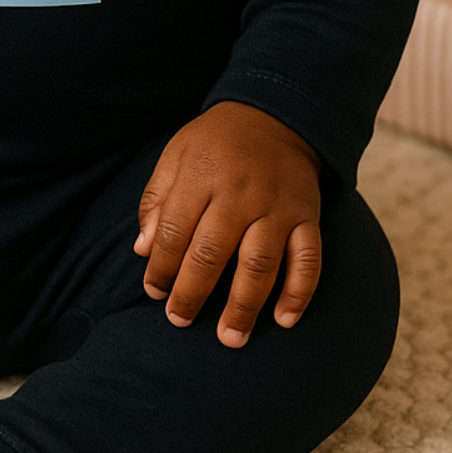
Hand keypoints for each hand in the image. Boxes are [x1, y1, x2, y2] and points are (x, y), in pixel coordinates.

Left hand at [133, 101, 321, 346]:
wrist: (275, 114)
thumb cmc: (216, 142)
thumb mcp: (176, 155)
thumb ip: (157, 201)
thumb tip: (143, 250)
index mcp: (201, 177)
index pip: (175, 232)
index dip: (161, 268)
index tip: (154, 293)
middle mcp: (239, 194)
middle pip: (212, 252)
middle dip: (193, 293)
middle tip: (180, 322)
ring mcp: (276, 206)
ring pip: (260, 263)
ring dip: (244, 305)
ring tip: (231, 339)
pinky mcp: (306, 215)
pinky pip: (308, 258)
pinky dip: (299, 291)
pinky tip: (285, 320)